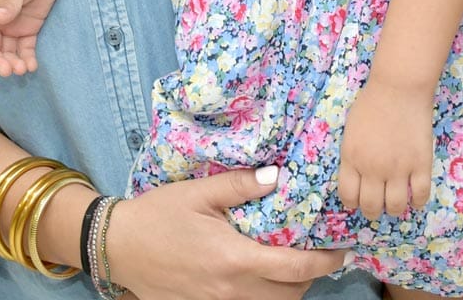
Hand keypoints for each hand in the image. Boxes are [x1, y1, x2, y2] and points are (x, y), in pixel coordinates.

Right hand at [105, 166, 347, 299]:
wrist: (119, 247)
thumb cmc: (159, 214)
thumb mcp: (199, 191)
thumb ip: (240, 185)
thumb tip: (278, 176)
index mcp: (234, 259)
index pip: (295, 267)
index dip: (325, 260)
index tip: (343, 249)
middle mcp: (232, 291)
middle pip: (291, 294)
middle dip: (310, 276)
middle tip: (316, 250)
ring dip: (288, 290)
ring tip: (289, 263)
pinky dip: (264, 298)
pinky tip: (259, 278)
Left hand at [337, 78, 433, 218]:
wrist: (398, 88)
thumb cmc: (371, 102)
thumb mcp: (350, 129)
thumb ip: (352, 154)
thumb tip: (357, 175)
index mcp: (351, 157)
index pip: (348, 196)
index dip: (352, 202)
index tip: (358, 199)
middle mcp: (373, 168)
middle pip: (371, 207)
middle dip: (372, 210)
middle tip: (378, 204)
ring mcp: (398, 168)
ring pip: (396, 207)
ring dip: (395, 208)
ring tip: (396, 200)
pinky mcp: (421, 165)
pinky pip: (420, 196)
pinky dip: (417, 200)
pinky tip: (414, 193)